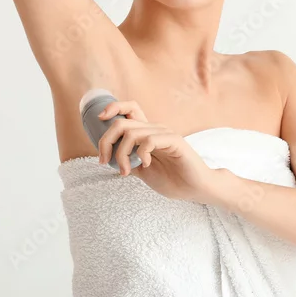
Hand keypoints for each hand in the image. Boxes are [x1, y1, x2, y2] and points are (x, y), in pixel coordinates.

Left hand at [95, 99, 219, 203]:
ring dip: (121, 154)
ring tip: (125, 171)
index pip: (130, 108)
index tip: (99, 119)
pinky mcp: (174, 141)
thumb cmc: (173, 180)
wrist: (196, 189)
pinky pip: (149, 140)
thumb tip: (109, 158)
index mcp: (148, 133)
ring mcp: (165, 133)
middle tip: (105, 161)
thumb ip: (129, 161)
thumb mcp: (143, 171)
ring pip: (131, 133)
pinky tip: (145, 165)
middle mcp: (156, 129)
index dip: (113, 108)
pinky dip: (141, 154)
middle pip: (122, 122)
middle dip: (106, 141)